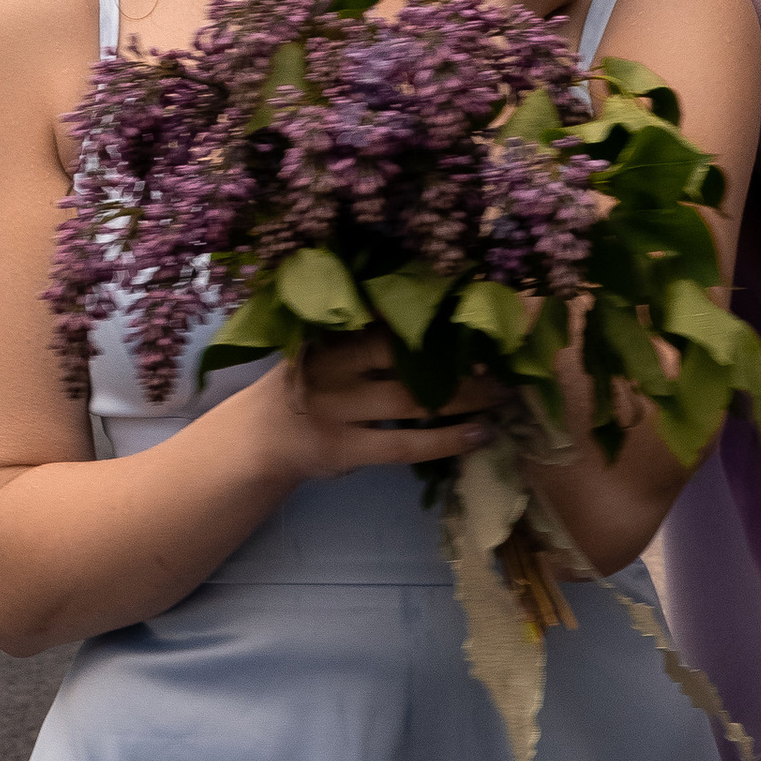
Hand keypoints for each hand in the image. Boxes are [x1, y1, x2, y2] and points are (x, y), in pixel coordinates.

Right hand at [241, 335, 491, 485]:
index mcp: (328, 336)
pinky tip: (480, 435)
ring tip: (502, 394)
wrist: (257, 440)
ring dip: (463, 397)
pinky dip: (447, 440)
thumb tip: (429, 310)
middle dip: (454, 356)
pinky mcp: (344, 450)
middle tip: (499, 353)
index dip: (426, 313)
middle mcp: (331, 368)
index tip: (470, 309)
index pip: (382, 317)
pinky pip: (405, 445)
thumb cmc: (305, 386)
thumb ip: (360, 333)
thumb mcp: (319, 348)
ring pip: (410, 401)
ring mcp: (337, 411)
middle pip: (401, 355)